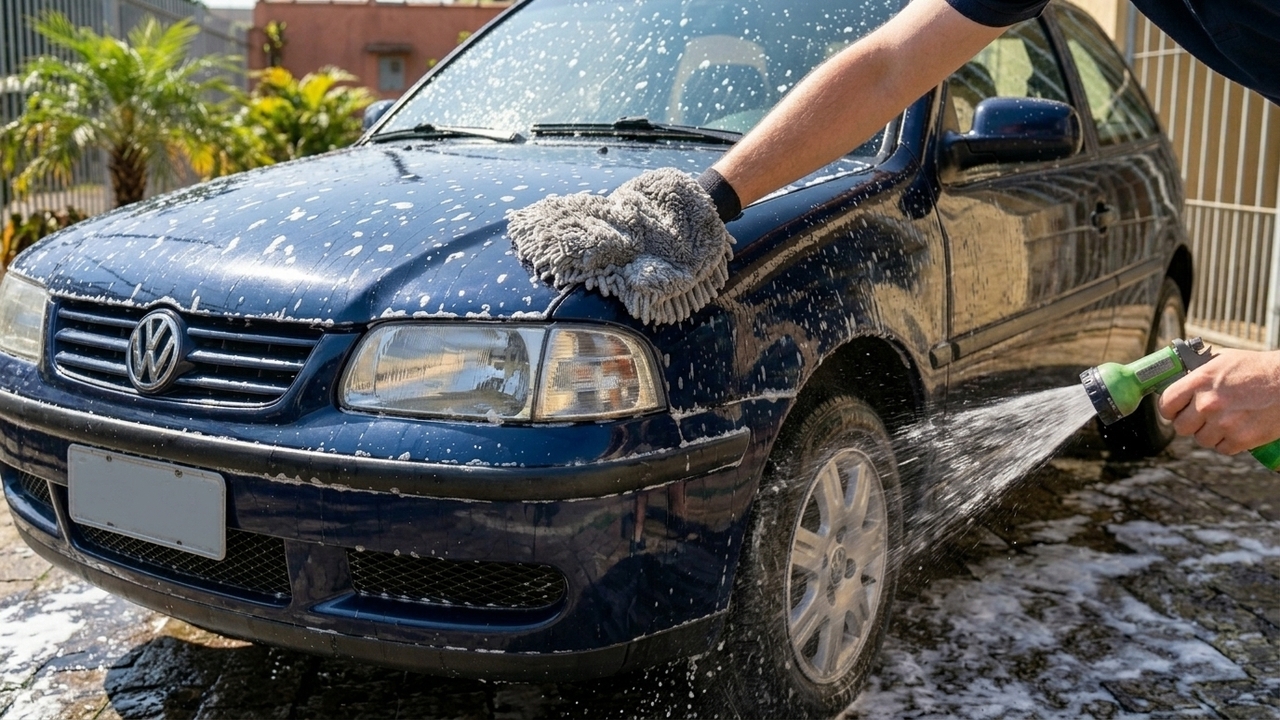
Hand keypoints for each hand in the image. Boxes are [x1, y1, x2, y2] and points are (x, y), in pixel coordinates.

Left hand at [1157, 348, 1279, 453]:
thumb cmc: (1258, 369)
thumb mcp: (1223, 360)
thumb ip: (1198, 373)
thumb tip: (1179, 379)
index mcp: (1200, 381)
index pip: (1166, 403)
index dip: (1169, 409)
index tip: (1174, 410)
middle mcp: (1208, 403)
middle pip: (1181, 427)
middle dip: (1190, 423)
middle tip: (1201, 417)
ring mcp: (1224, 423)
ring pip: (1201, 439)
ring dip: (1210, 433)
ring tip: (1225, 421)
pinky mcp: (1241, 439)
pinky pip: (1221, 449)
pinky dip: (1228, 442)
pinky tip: (1237, 429)